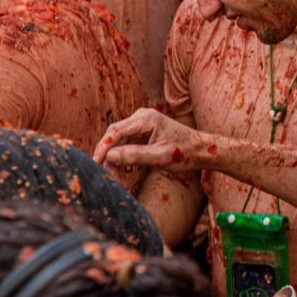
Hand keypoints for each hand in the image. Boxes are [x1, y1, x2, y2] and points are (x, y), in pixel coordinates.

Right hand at [94, 106, 209, 175]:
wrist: (201, 151)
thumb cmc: (185, 152)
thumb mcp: (160, 157)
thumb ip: (135, 155)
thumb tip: (110, 156)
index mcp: (146, 118)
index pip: (115, 131)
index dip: (103, 147)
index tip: (95, 163)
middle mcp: (141, 117)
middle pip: (114, 136)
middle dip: (107, 156)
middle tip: (106, 176)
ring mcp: (140, 125)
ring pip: (117, 143)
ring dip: (114, 160)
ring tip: (116, 179)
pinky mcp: (141, 133)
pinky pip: (124, 145)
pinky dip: (121, 158)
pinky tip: (121, 173)